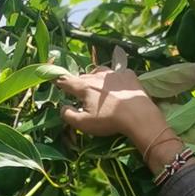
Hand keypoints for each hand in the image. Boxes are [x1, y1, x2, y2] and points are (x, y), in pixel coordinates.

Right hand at [53, 66, 183, 172]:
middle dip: (79, 84)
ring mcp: (114, 73)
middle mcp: (97, 75)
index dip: (59, 81)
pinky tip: (117, 87)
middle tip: (80, 94)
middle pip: (82, 76)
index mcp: (84, 86)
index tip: (55, 81)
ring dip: (95, 78)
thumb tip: (62, 107)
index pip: (66, 81)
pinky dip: (113, 79)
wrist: (139, 116)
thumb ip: (68, 115)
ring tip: (97, 88)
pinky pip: (117, 73)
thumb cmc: (109, 121)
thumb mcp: (84, 124)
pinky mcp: (128, 74)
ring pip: (99, 71)